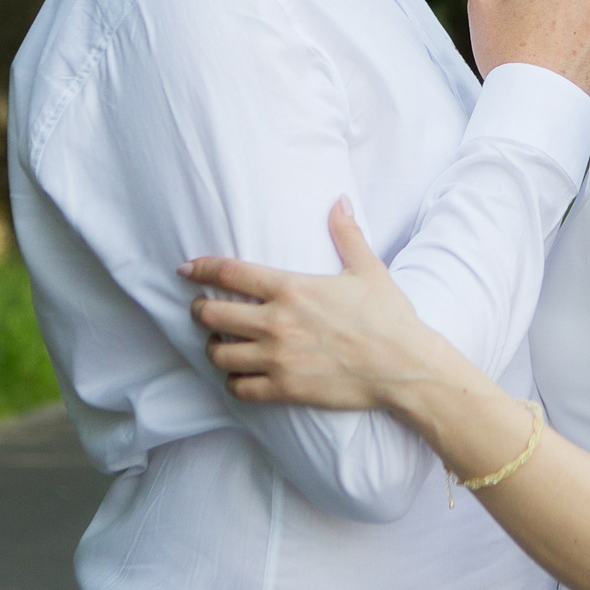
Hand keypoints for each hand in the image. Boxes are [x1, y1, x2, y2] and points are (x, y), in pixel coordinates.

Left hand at [183, 201, 435, 409]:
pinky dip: (233, 380)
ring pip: (219, 354)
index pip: (229, 273)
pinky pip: (239, 387)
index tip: (186, 270)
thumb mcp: (368, 270)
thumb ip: (346, 234)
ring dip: (214, 347)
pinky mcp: (285, 389)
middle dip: (200, 311)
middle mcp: (277, 322)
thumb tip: (340, 200)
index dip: (201, 269)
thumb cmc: (389, 318)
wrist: (404, 367)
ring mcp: (278, 358)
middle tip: (203, 310)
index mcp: (292, 288)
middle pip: (212, 314)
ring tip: (221, 343)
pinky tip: (240, 375)